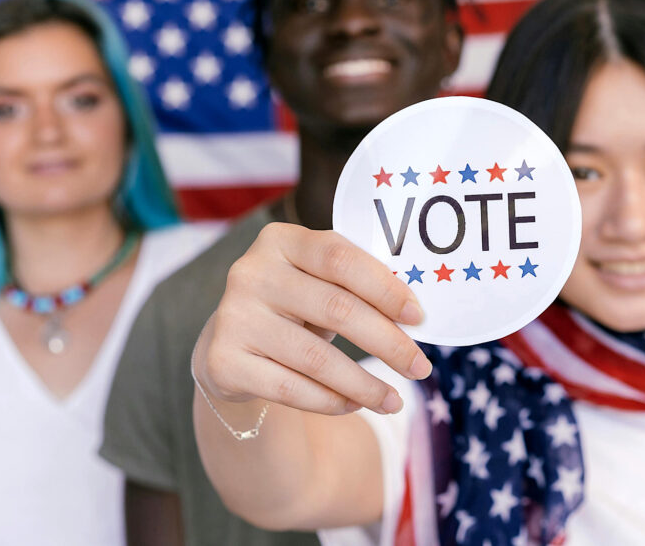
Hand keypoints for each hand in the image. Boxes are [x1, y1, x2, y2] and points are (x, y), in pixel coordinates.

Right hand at [194, 222, 430, 416]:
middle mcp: (251, 272)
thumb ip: (357, 284)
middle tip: (421, 368)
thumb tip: (416, 314)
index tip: (419, 318)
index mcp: (281, 240)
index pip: (341, 259)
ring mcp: (234, 316)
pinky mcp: (223, 360)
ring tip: (394, 401)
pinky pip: (291, 388)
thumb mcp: (318, 282)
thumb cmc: (295, 306)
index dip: (385, 288)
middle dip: (388, 343)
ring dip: (364, 385)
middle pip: (337, 309)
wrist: (231, 344)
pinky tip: (355, 405)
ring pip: (317, 358)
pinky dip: (331, 401)